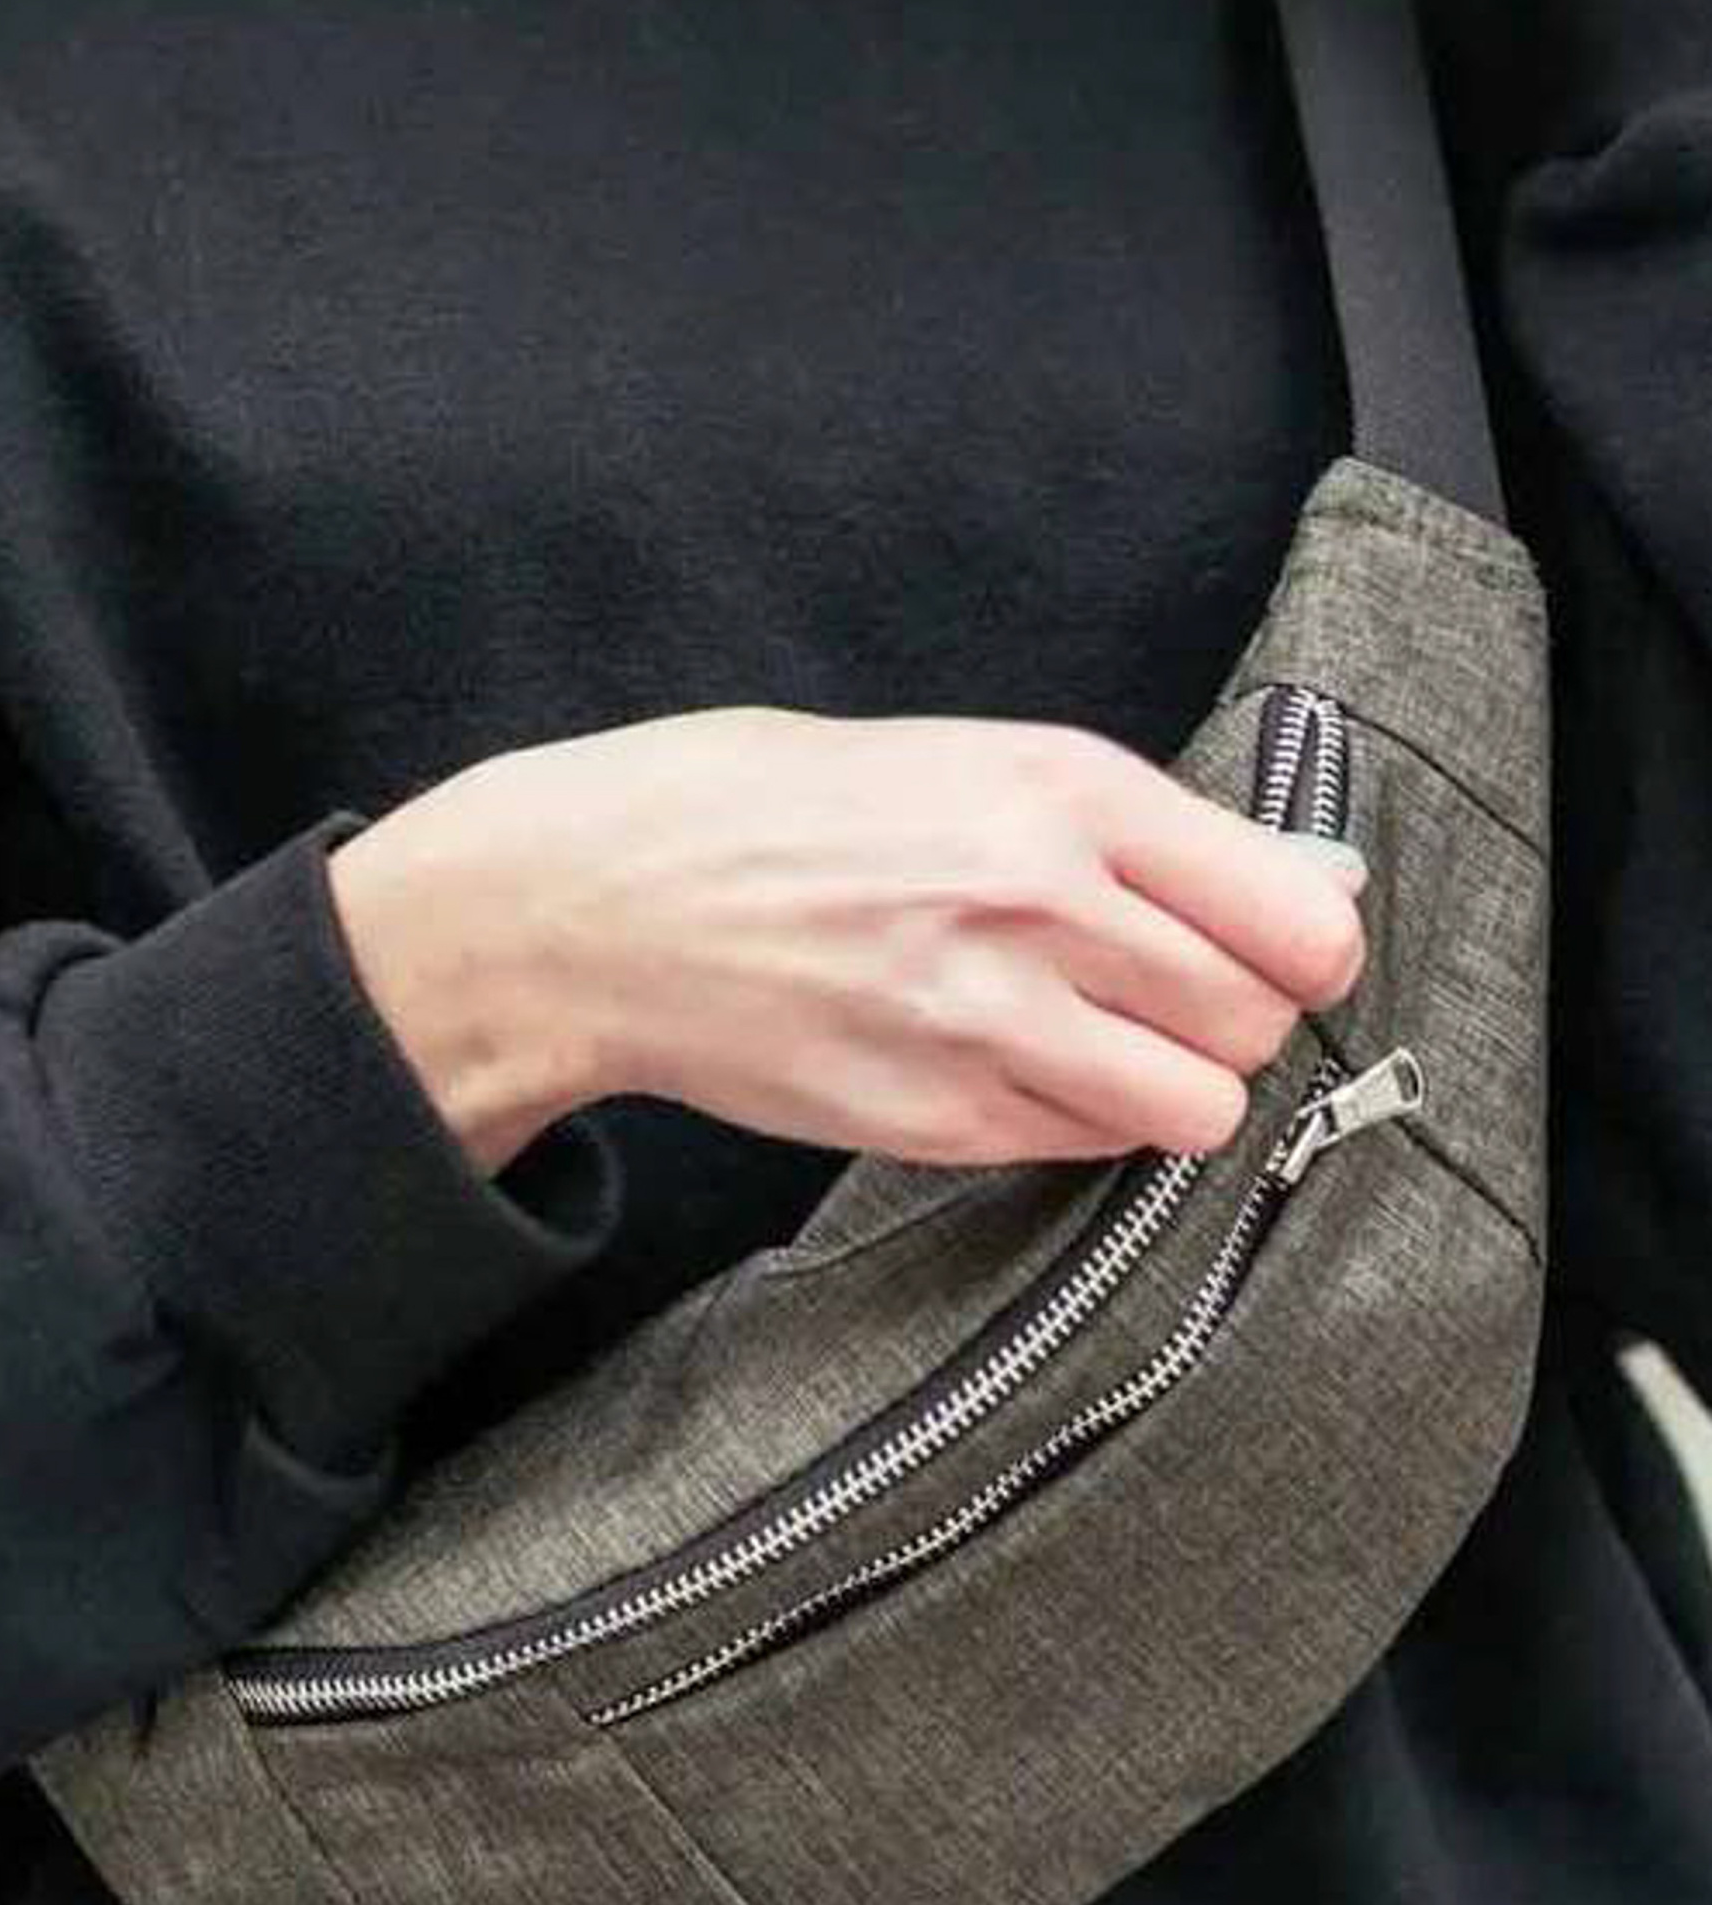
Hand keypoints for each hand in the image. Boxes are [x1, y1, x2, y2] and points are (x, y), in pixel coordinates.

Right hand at [341, 706, 1367, 1177]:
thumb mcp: (950, 756)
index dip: (1309, 943)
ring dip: (1178, 1086)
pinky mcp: (935, 1118)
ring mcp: (986, 1021)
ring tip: (1110, 1047)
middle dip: (1240, 1016)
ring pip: (1200, 1107)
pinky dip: (1090, 1122)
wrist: (595, 900)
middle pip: (1258, 1016)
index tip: (1288, 947)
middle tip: (1180, 997)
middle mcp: (1038, 903)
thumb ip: (1111, 823)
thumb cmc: (761, 805)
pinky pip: (1093, 1149)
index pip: (1292, 910)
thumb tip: (1274, 883)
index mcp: (1057, 789)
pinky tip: (1025, 1069)